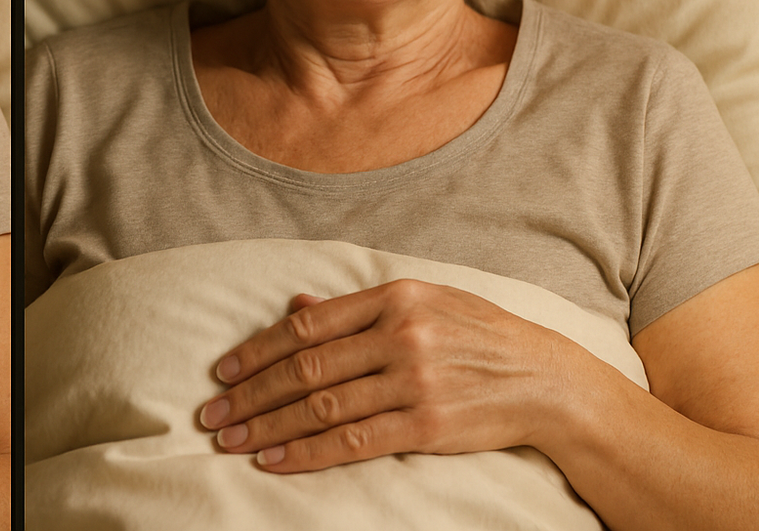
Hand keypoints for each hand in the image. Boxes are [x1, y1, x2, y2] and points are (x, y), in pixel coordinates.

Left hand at [197, 279, 579, 471]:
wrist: (547, 380)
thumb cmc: (478, 335)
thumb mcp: (423, 301)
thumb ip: (357, 307)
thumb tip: (294, 305)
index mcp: (393, 297)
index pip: (307, 325)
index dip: (257, 349)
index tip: (223, 371)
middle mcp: (400, 335)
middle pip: (305, 367)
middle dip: (250, 394)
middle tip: (211, 414)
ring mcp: (414, 381)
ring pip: (322, 407)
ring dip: (268, 428)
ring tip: (230, 441)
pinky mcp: (427, 425)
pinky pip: (354, 441)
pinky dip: (308, 453)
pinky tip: (275, 461)